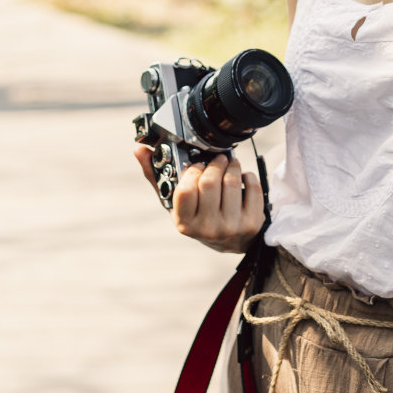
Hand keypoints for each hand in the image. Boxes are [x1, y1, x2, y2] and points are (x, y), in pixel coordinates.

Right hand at [133, 143, 263, 253]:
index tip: (197, 165)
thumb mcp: (176, 204)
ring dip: (232, 165)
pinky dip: (247, 175)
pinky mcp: (252, 222)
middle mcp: (208, 228)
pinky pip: (252, 187)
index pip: (186, 190)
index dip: (192, 172)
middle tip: (217, 159)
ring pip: (232, 181)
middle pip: (210, 182)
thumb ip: (156, 176)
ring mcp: (232, 227)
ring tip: (229, 165)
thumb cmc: (199, 217)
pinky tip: (242, 178)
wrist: (231, 241)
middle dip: (214, 163)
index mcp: (184, 223)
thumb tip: (140, 150)